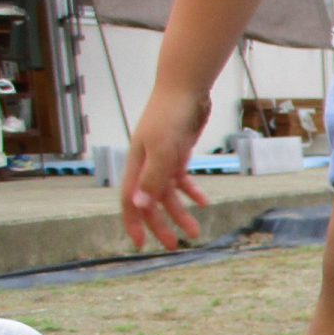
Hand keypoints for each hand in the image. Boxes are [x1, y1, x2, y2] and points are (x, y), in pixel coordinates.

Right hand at [120, 89, 210, 250]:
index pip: (130, 200)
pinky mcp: (177, 153)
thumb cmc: (170, 116)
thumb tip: (139, 205)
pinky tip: (203, 202)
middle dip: (161, 224)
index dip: (134, 223)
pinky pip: (181, 179)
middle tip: (175, 245)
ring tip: (195, 231)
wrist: (186, 89)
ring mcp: (162, 159)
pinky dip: (191, 191)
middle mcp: (145, 164)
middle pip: (150, 202)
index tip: (140, 245)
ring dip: (180, 212)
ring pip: (168, 193)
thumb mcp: (162, 149)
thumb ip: (152, 177)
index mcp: (135, 165)